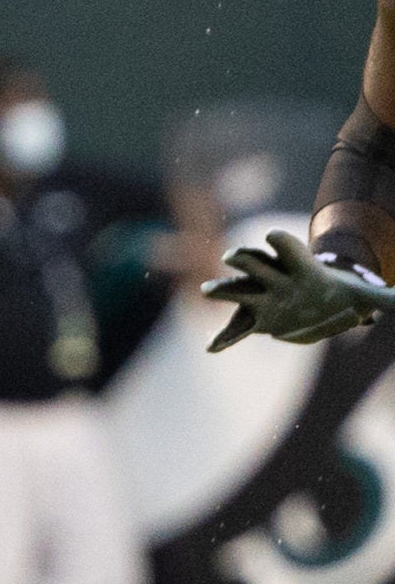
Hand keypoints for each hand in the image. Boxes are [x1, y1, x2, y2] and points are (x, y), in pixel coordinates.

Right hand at [204, 229, 394, 350]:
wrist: (315, 303)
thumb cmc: (338, 294)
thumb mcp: (362, 296)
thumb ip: (382, 299)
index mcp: (299, 269)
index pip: (288, 248)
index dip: (281, 241)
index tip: (273, 234)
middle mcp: (275, 279)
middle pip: (255, 262)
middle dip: (242, 258)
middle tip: (232, 257)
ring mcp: (262, 298)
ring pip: (237, 290)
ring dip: (222, 290)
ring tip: (207, 290)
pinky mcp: (257, 319)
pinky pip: (238, 328)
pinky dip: (225, 338)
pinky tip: (213, 348)